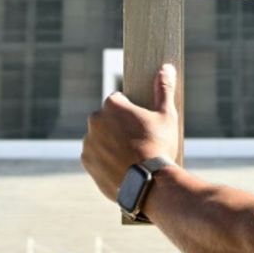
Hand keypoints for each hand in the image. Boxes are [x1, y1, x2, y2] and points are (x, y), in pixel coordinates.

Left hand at [81, 63, 179, 200]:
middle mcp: (95, 120)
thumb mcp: (167, 116)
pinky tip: (120, 166)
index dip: (130, 109)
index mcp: (112, 105)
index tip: (140, 122)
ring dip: (109, 143)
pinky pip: (94, 156)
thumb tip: (166, 67)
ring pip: (99, 137)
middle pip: (107, 119)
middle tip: (136, 140)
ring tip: (129, 156)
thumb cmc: (159, 147)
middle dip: (118, 126)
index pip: (118, 99)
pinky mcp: (86, 162)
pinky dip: (104, 159)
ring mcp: (88, 142)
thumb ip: (164, 89)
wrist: (149, 184)